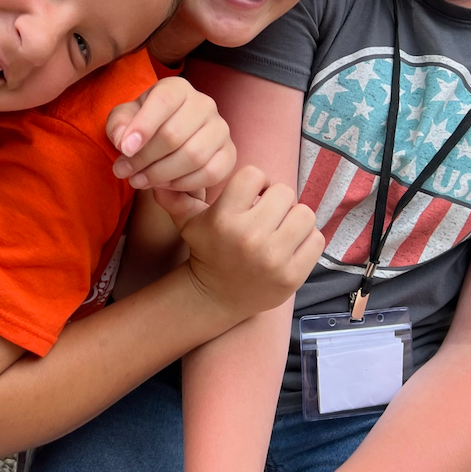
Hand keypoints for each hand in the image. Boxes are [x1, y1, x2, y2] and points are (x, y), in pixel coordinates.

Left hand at [106, 77, 235, 191]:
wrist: (168, 141)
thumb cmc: (143, 126)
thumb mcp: (124, 120)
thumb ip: (118, 126)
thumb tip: (123, 140)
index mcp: (177, 88)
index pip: (163, 101)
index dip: (143, 126)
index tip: (124, 149)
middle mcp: (204, 104)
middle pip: (175, 134)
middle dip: (145, 158)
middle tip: (124, 171)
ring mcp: (220, 128)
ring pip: (193, 156)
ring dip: (161, 174)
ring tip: (139, 180)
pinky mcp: (229, 152)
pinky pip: (211, 173)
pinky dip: (184, 184)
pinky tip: (164, 185)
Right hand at [158, 166, 323, 319]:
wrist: (218, 296)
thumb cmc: (207, 250)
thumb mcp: (188, 223)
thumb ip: (175, 198)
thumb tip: (154, 181)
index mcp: (224, 218)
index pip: (256, 175)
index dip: (256, 183)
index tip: (251, 196)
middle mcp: (248, 237)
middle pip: (285, 192)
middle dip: (277, 201)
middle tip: (267, 214)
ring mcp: (272, 258)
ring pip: (304, 214)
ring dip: (295, 219)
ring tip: (280, 229)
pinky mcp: (292, 275)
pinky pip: (316, 239)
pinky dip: (307, 240)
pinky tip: (289, 246)